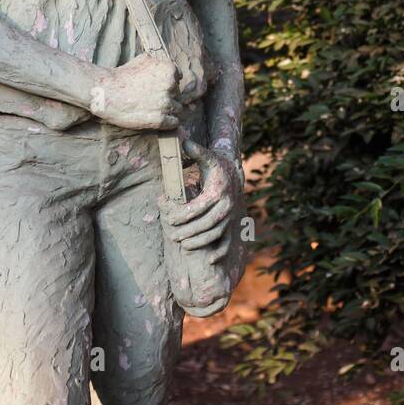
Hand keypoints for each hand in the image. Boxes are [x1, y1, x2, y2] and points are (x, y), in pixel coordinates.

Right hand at [89, 54, 182, 129]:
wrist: (106, 92)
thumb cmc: (122, 75)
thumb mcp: (143, 60)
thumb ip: (159, 63)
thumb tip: (167, 67)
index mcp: (168, 70)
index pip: (177, 78)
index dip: (168, 83)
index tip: (158, 87)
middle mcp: (170, 86)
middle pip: (177, 94)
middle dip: (167, 96)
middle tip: (152, 98)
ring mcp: (166, 104)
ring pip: (177, 109)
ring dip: (168, 110)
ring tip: (153, 109)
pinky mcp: (160, 120)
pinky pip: (174, 122)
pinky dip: (168, 122)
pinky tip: (156, 118)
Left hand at [158, 139, 241, 263]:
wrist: (234, 173)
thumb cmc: (215, 165)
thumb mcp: (208, 157)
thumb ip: (196, 152)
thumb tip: (185, 143)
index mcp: (218, 192)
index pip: (199, 208)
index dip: (183, 215)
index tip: (169, 219)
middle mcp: (227, 206)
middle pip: (207, 224)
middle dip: (189, 232)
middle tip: (172, 237)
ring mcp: (231, 216)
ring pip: (216, 234)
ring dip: (200, 243)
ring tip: (184, 246)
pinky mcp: (232, 224)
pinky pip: (228, 242)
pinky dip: (221, 252)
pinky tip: (209, 261)